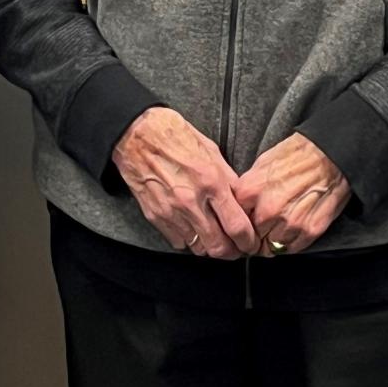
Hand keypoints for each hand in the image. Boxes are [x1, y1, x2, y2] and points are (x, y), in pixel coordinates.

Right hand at [112, 107, 257, 259]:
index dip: (248, 241)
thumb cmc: (174, 135)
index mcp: (211, 181)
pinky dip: (188, 240)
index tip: (250, 243)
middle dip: (231, 252)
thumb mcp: (210, 149)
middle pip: (218, 247)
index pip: (237, 226)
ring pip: (198, 248)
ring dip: (209, 247)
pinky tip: (192, 228)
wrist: (136, 133)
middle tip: (236, 248)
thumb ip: (227, 177)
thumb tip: (241, 199)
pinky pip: (178, 242)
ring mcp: (172, 211)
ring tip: (214, 237)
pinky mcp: (155, 216)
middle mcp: (192, 201)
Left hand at [234, 133, 350, 255]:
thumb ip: (247, 188)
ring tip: (278, 228)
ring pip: (270, 248)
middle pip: (251, 239)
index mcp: (250, 191)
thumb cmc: (297, 155)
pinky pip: (291, 249)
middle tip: (260, 230)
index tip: (243, 226)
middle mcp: (267, 211)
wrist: (329, 154)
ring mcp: (288, 223)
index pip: (233, 221)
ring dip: (272, 242)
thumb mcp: (261, 164)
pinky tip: (292, 228)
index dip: (239, 224)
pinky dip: (290, 243)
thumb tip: (239, 204)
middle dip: (254, 236)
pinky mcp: (308, 231)